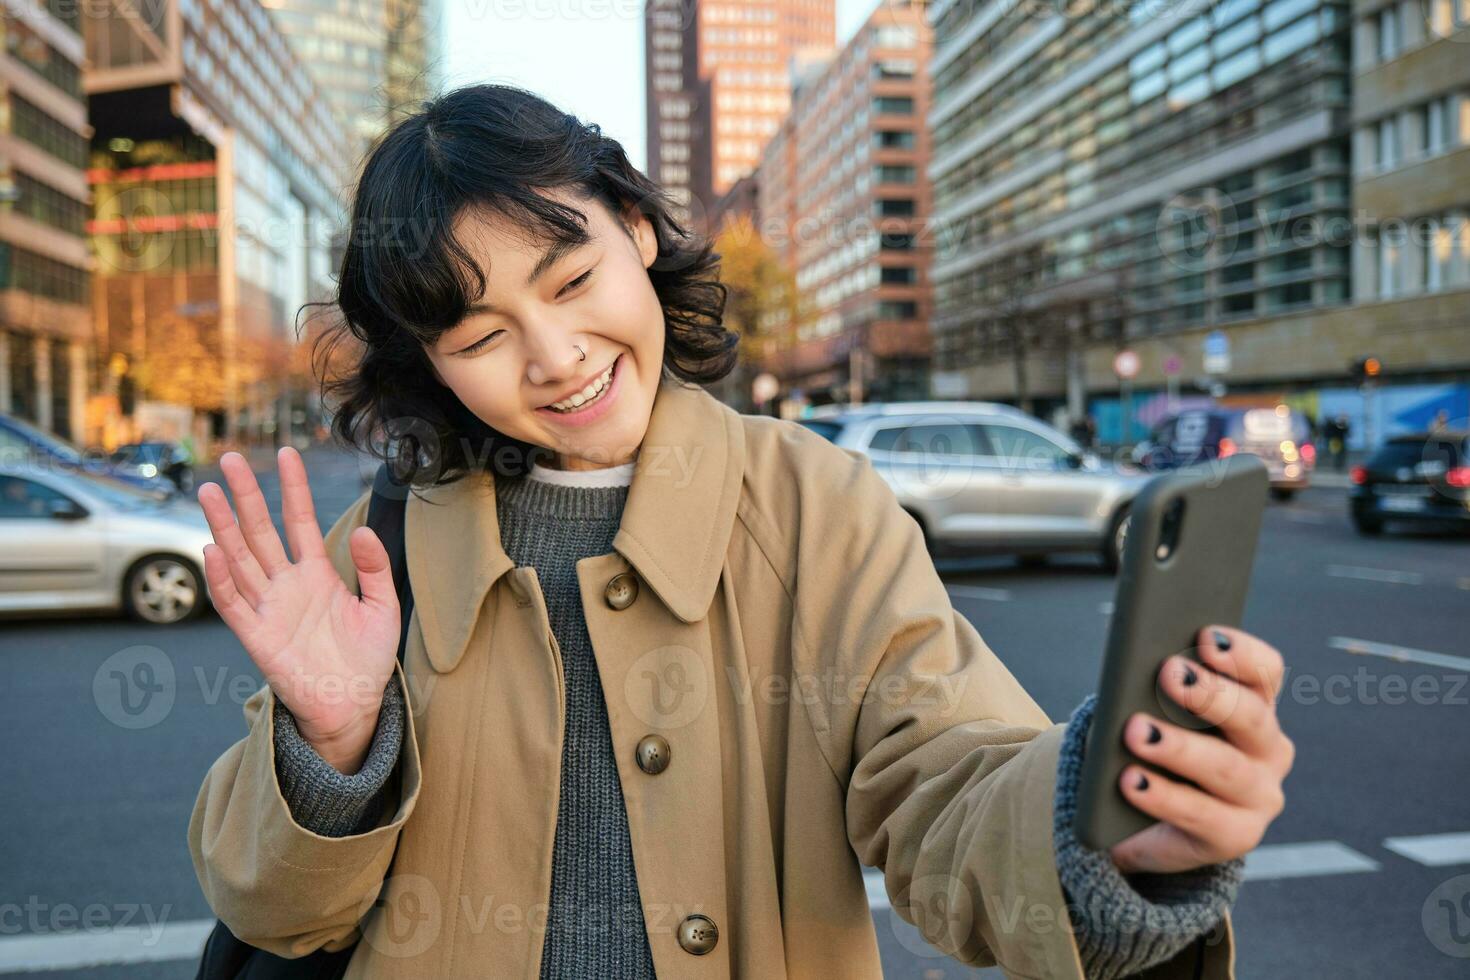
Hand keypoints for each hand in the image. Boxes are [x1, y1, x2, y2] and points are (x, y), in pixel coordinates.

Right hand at [198, 447, 400, 773]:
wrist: (355, 704)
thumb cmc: (368, 657)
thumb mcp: (382, 606)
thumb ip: (374, 568)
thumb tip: (362, 530)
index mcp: (316, 573)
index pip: (300, 520)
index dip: (294, 488)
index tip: (289, 453)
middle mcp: (287, 584)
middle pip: (260, 531)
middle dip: (246, 495)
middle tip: (231, 459)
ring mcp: (269, 608)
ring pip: (240, 558)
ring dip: (223, 526)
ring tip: (209, 491)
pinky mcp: (257, 637)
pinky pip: (234, 603)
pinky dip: (222, 578)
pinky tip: (213, 549)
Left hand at [1108, 625, 1294, 874]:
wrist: (1142, 821)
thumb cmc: (1153, 750)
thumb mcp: (1154, 715)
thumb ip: (1154, 694)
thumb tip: (1132, 678)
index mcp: (1255, 706)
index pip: (1265, 672)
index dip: (1241, 653)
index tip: (1205, 636)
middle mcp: (1268, 750)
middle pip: (1251, 717)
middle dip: (1209, 694)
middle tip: (1169, 674)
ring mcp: (1258, 796)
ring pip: (1226, 768)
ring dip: (1180, 747)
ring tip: (1136, 732)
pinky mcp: (1236, 836)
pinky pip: (1200, 814)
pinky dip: (1162, 795)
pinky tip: (1130, 780)